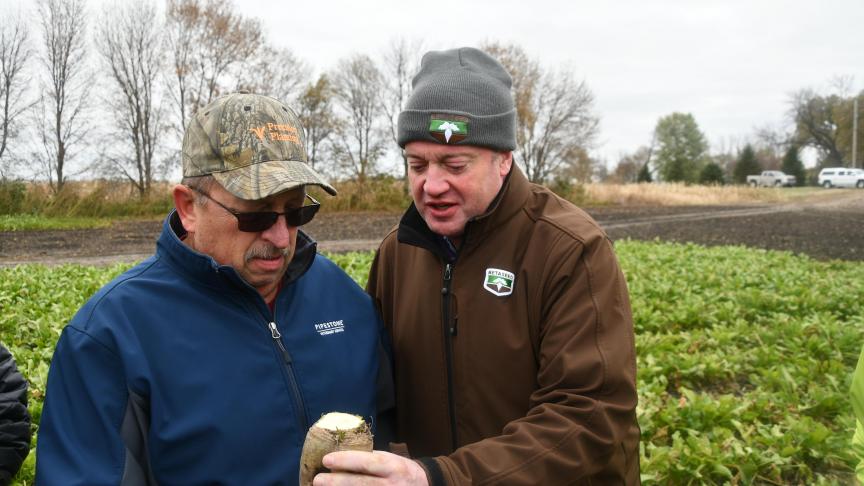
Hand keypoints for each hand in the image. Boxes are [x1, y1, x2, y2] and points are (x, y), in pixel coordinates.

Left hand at [312, 450, 428, 485]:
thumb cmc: (400, 471)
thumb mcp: (390, 460)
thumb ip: (369, 460)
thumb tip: (338, 460)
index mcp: (393, 467)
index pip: (368, 463)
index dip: (346, 461)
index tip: (326, 460)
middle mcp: (392, 485)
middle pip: (361, 484)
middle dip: (337, 482)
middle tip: (317, 480)